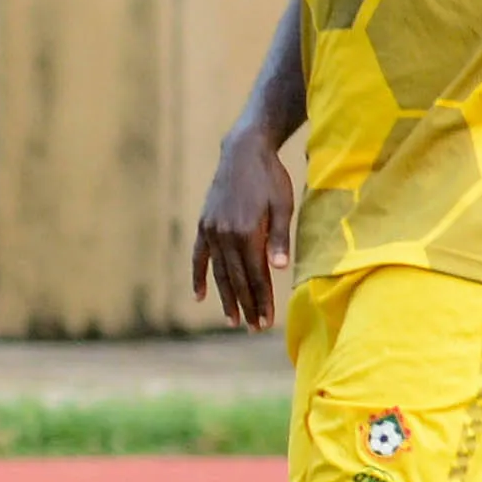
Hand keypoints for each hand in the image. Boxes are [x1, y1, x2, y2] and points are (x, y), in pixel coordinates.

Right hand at [190, 121, 297, 331]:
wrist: (243, 152)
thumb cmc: (270, 179)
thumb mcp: (283, 206)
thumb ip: (280, 238)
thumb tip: (279, 269)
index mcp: (248, 232)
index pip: (256, 275)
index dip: (262, 300)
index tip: (266, 322)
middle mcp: (226, 236)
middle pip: (237, 279)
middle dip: (246, 306)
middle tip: (253, 328)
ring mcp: (211, 231)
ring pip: (218, 272)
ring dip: (226, 297)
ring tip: (232, 320)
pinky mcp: (204, 226)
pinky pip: (199, 257)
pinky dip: (198, 277)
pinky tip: (199, 296)